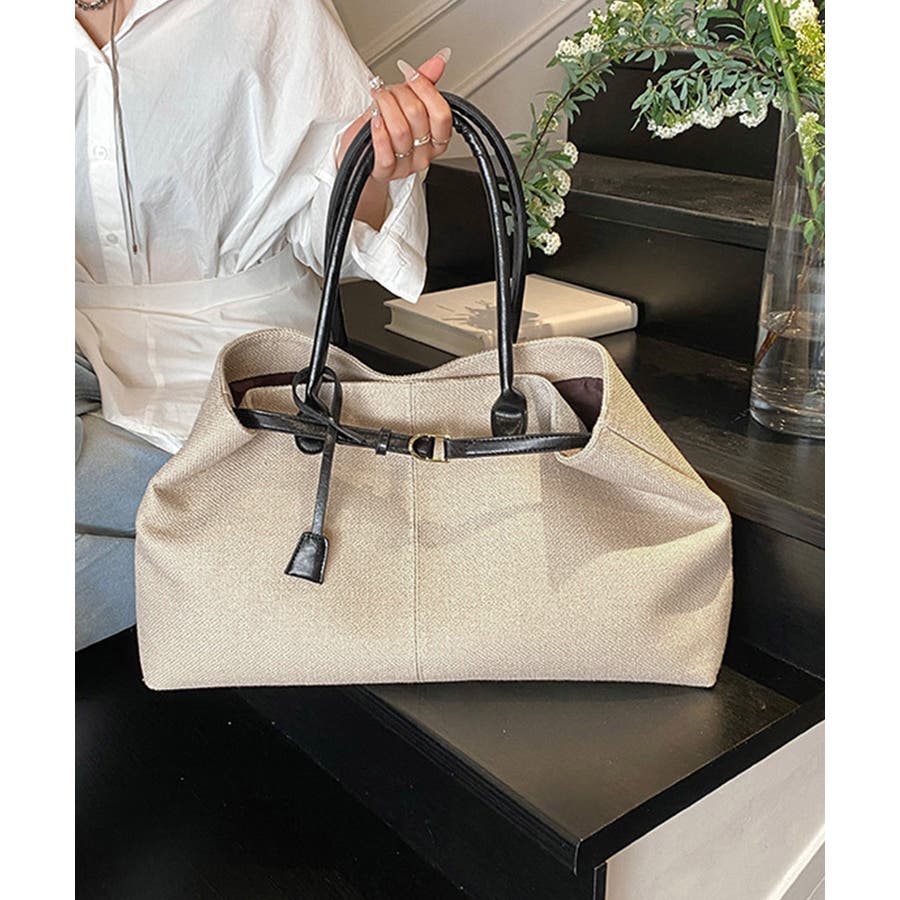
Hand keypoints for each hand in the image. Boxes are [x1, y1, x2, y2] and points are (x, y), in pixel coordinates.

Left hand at [339, 49, 452, 229]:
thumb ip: (424, 83)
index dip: (425, 88)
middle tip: (387, 91)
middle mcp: (424, 154)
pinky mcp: (386, 172)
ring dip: (384, 107)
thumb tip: (440, 60)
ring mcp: (406, 165)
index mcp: (436, 138)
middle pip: (418, 116)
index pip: (442, 114)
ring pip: (401, 130)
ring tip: (377, 101)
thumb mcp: (403, 103)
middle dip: (399, 94)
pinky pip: (386, 152)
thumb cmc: (382, 129)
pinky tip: (374, 120)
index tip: (410, 74)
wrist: (359, 155)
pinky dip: (378, 131)